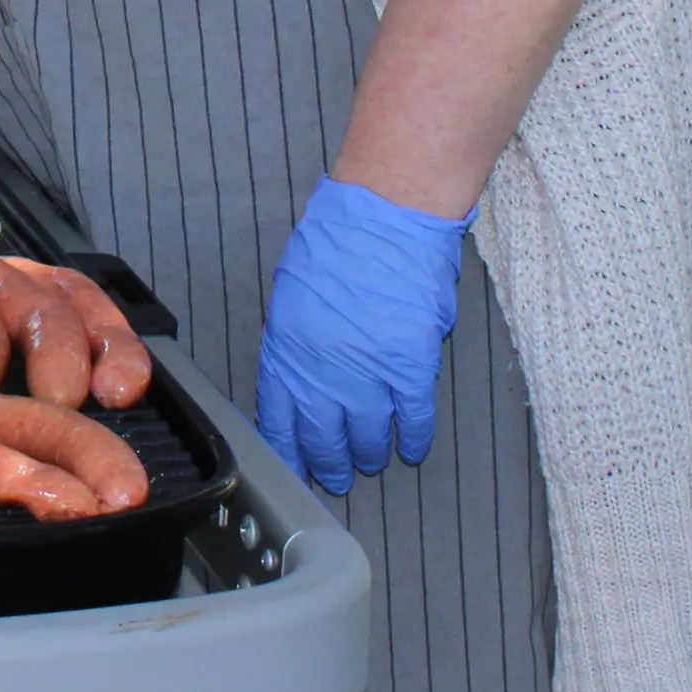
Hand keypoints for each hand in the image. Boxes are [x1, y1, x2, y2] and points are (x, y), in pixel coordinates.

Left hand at [254, 175, 467, 494]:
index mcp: (288, 347)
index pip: (279, 417)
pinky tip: (411, 447)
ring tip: (369, 462)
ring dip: (368, 453)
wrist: (386, 216)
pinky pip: (410, 417)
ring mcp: (369, 371)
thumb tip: (300, 370)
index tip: (292, 464)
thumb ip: (295, 337)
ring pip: (366, 434)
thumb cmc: (338, 239)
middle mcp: (323, 368)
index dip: (287, 447)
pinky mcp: (411, 366)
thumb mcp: (293, 289)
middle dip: (328, 462)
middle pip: (322, 435)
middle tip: (334, 475)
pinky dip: (412, 437)